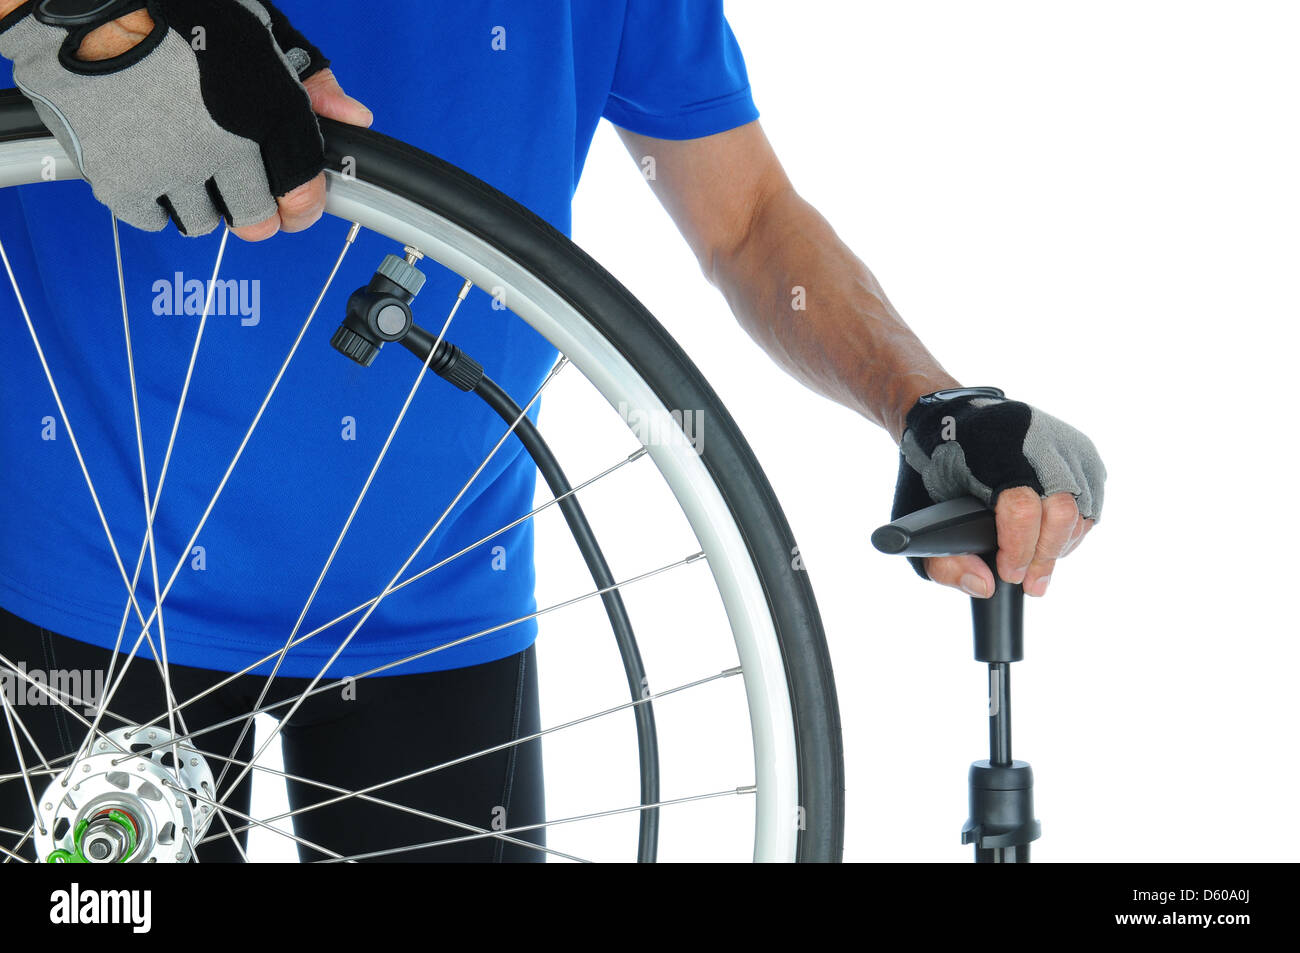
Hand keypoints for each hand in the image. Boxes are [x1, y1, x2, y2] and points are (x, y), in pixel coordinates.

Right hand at [0, 0, 371, 239]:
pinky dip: (155, 202)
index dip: (303, 206)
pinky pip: (153, 218)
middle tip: (239, 189)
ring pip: (204, 222)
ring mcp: (170, 167)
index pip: (303, 192)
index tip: (296, 206)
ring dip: (202, 202)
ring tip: (187, 165)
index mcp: (266, 112)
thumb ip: (311, 80)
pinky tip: (152, 168)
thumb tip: (355, 117)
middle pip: (255, 219)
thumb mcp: (260, 31)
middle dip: (255, 211)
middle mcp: (223, 148)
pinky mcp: (119, 179)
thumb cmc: (176, 10)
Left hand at [889, 388, 1104, 597]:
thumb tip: (985, 586)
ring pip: (1081, 508)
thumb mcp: (916, 518)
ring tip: (1037, 562)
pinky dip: (1074, 527)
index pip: (1022, 507)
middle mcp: (1033, 442)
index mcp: (990, 454)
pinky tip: (1050, 539)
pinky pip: (1090, 498)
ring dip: (1061, 545)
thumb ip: (944, 562)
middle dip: (1045, 556)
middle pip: (1062, 511)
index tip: (1009, 574)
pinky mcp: (1079, 449)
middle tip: (1029, 582)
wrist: (946, 419)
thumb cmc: (930, 471)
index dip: (1020, 549)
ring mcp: (1061, 442)